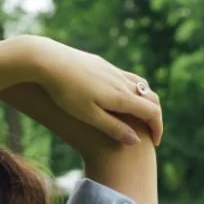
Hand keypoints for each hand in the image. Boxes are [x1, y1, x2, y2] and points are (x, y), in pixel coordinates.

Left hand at [30, 39, 162, 146]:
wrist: (47, 60)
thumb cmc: (65, 92)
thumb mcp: (89, 116)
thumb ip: (113, 128)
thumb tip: (136, 141)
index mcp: (121, 96)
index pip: (151, 112)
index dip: (157, 128)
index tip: (154, 143)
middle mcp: (121, 81)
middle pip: (150, 97)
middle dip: (154, 116)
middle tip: (150, 132)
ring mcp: (112, 70)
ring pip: (139, 85)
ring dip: (145, 101)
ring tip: (139, 116)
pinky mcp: (102, 64)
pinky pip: (126, 77)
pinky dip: (133, 90)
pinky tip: (120, 97)